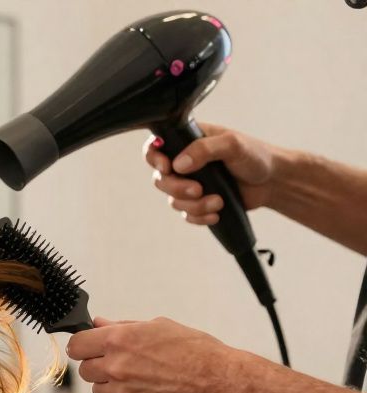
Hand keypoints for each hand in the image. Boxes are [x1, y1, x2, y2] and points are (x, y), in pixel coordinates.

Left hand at [66, 316, 237, 392]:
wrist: (217, 381)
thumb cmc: (194, 351)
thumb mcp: (157, 327)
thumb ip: (122, 327)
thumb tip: (98, 323)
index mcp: (118, 341)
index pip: (76, 345)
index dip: (82, 346)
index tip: (88, 348)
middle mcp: (115, 366)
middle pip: (85, 369)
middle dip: (98, 365)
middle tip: (120, 363)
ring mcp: (121, 392)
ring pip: (98, 389)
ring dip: (111, 384)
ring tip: (139, 378)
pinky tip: (145, 391)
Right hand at [143, 122, 280, 225]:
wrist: (273, 182)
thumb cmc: (256, 156)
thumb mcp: (233, 145)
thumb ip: (204, 149)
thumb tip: (179, 164)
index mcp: (188, 141)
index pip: (157, 147)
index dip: (154, 158)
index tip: (166, 167)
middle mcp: (185, 162)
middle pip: (160, 179)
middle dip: (177, 188)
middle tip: (197, 190)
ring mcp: (191, 183)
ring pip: (172, 200)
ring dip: (193, 205)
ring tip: (217, 202)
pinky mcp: (198, 202)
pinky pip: (186, 214)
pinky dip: (199, 217)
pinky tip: (215, 213)